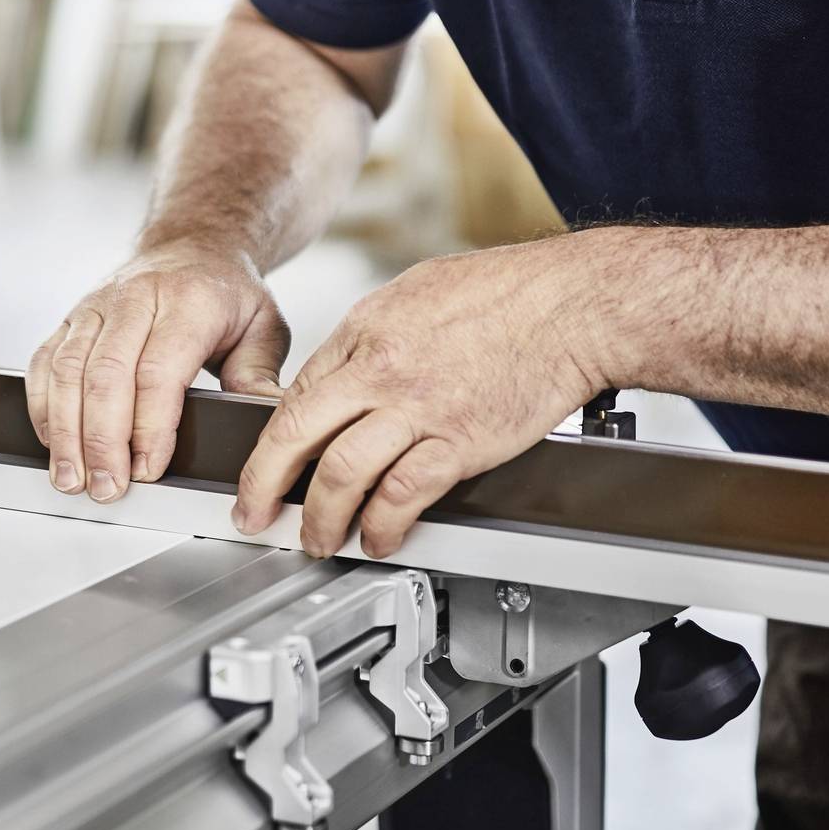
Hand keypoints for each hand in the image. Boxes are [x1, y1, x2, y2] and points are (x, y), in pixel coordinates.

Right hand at [27, 245, 292, 503]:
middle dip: (102, 440)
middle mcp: (136, 297)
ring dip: (66, 431)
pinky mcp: (71, 317)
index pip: (158, 370)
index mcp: (188, 299)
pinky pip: (45, 362)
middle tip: (108, 487)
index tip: (148, 468)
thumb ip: (259, 377)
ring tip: (73, 478)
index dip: (148, 426)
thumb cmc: (225, 292)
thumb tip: (262, 419)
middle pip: (106, 374)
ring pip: (67, 370)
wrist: (192, 244)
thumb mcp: (264, 328)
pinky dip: (44, 406)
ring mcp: (96, 306)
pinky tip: (53, 442)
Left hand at [232, 239, 612, 557]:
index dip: (271, 443)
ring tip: (317, 538)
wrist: (574, 304)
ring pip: (342, 474)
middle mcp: (382, 369)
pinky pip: (403, 494)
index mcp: (367, 329)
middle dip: (264, 485)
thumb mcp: (418, 291)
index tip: (262, 469)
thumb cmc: (510, 291)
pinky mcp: (460, 442)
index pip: (296, 395)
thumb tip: (349, 371)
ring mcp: (419, 408)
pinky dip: (384, 525)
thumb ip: (376, 335)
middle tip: (254, 514)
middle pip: (298, 436)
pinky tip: (379, 537)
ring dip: (322, 518)